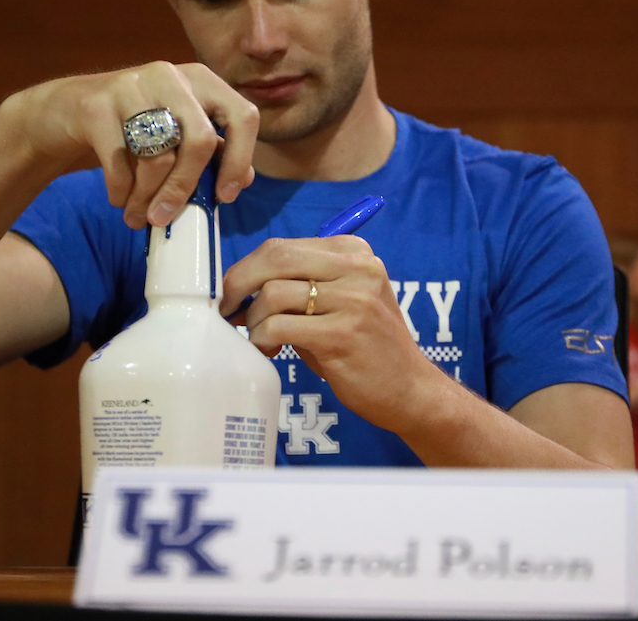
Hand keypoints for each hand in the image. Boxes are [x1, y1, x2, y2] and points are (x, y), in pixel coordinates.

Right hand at [2, 61, 258, 227]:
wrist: (65, 110)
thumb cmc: (132, 127)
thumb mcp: (175, 132)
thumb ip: (211, 150)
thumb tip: (246, 179)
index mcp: (200, 80)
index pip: (242, 115)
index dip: (241, 159)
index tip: (225, 196)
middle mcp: (169, 75)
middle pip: (201, 140)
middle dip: (185, 188)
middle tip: (167, 218)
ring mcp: (131, 85)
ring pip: (157, 155)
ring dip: (147, 198)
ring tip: (138, 217)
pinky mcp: (96, 105)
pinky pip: (119, 161)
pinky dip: (121, 191)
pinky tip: (119, 200)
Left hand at [220, 235, 445, 434]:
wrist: (410, 389)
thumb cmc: (363, 348)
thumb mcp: (338, 303)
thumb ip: (297, 287)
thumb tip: (238, 289)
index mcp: (353, 253)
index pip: (283, 246)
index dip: (247, 269)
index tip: (233, 293)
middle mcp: (357, 268)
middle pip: (275, 257)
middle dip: (238, 283)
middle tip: (227, 310)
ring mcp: (353, 299)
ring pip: (272, 293)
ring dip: (254, 320)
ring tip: (263, 339)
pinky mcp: (343, 333)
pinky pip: (279, 325)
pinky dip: (262, 338)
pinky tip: (271, 350)